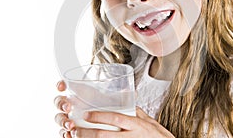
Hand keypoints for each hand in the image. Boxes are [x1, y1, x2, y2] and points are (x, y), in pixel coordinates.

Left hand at [54, 81, 174, 137]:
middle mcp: (131, 136)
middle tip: (75, 129)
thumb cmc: (158, 135)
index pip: (115, 118)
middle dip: (87, 133)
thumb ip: (135, 111)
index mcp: (136, 124)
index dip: (99, 117)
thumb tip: (126, 99)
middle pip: (104, 135)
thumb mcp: (148, 120)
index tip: (86, 115)